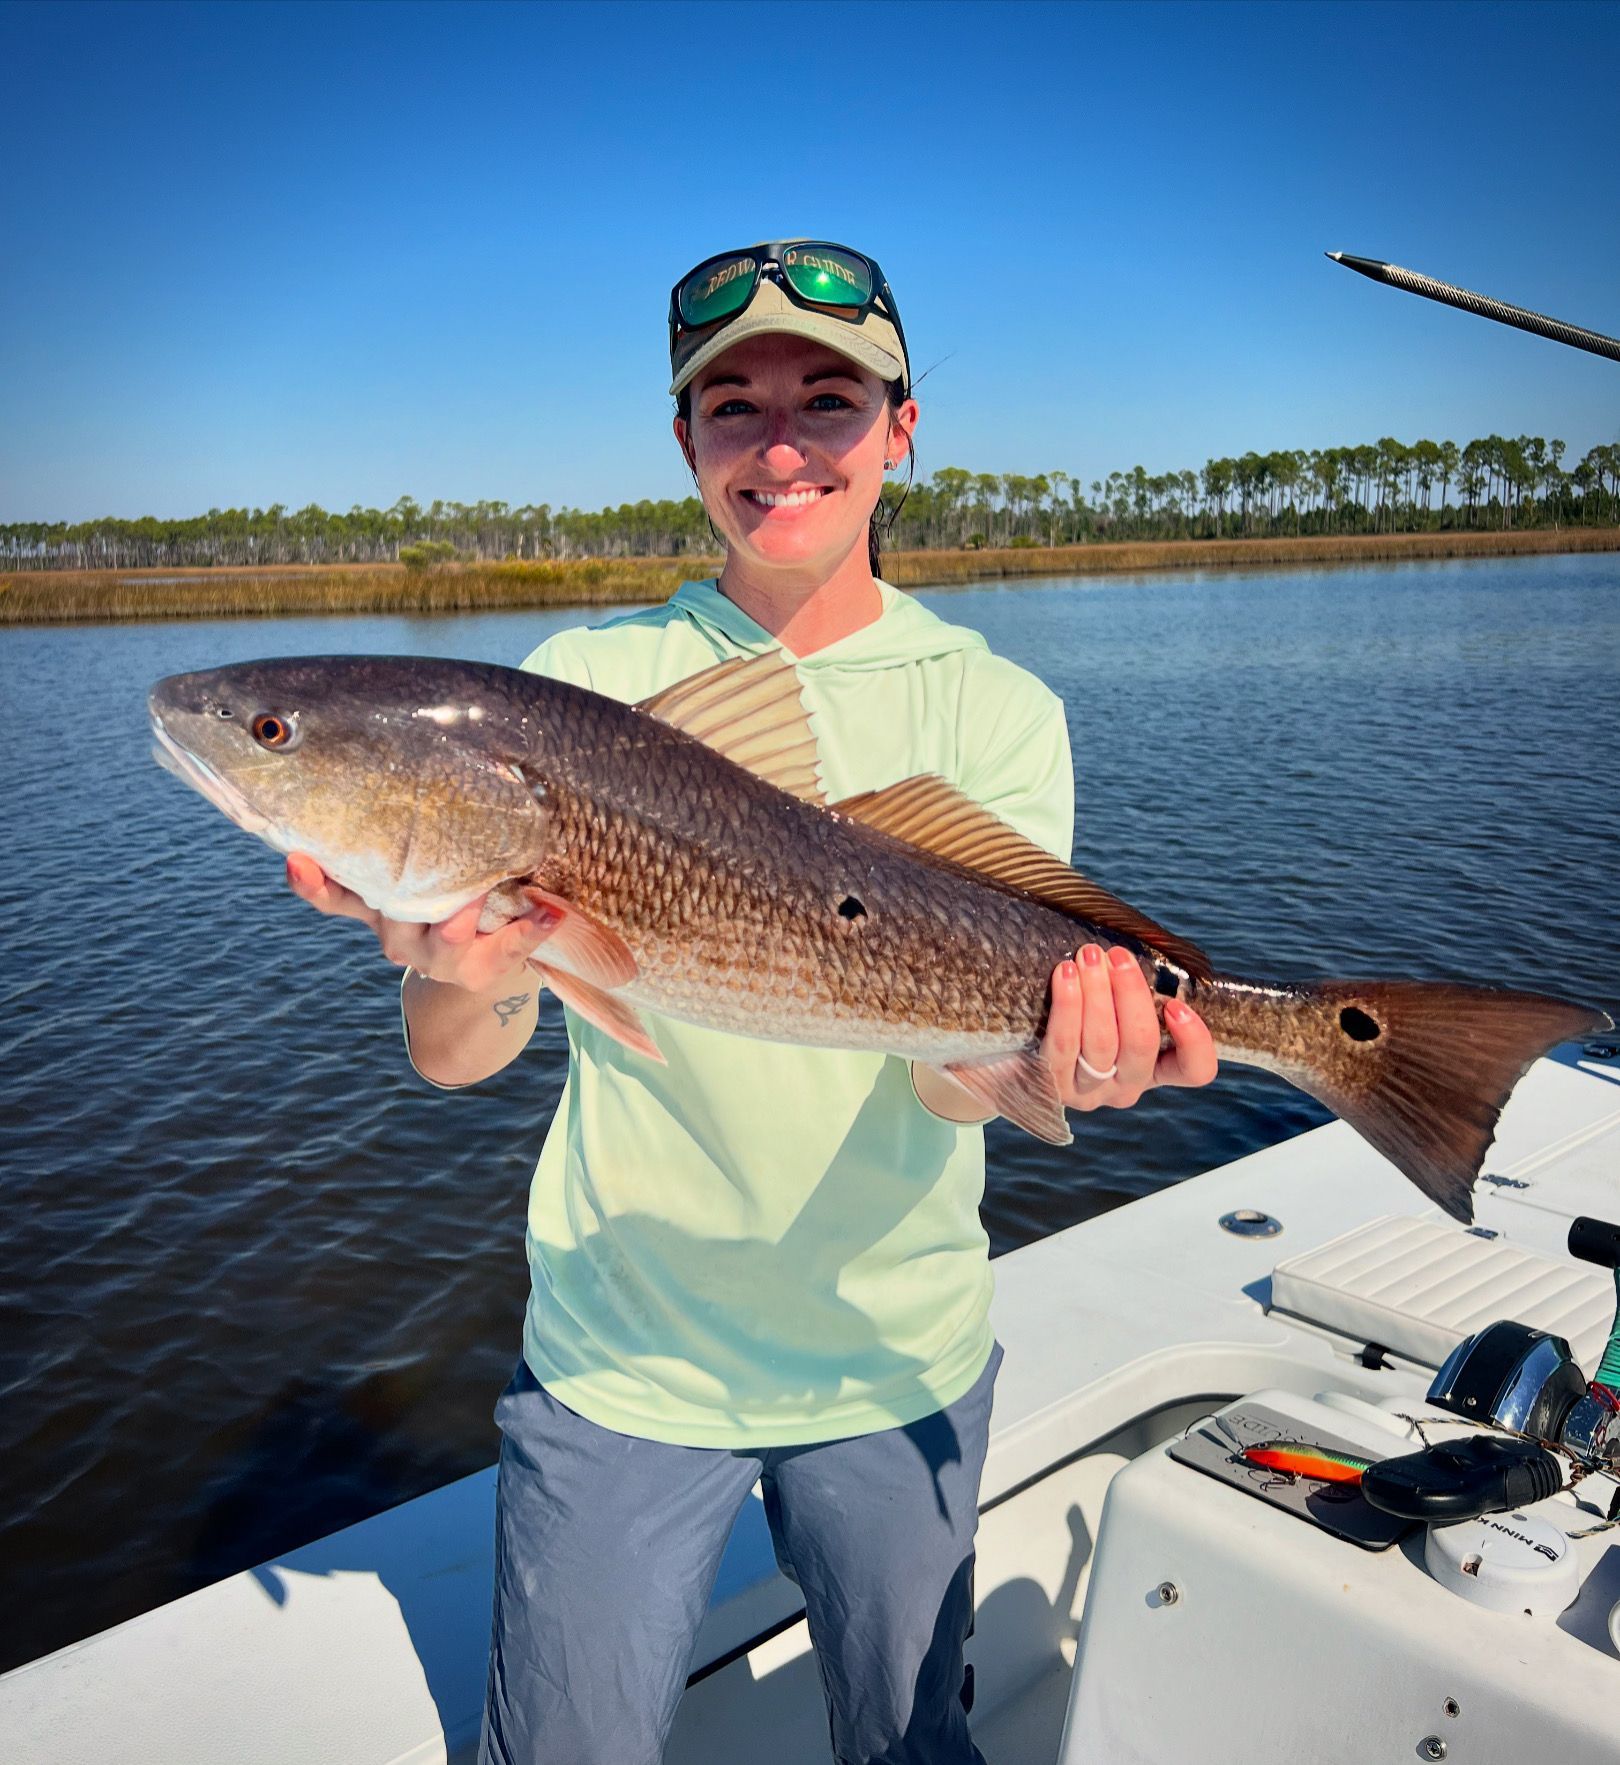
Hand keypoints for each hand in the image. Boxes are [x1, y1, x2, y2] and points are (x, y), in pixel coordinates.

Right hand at [285, 852, 556, 993]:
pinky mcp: (476, 972)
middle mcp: (397, 933)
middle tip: (408, 875)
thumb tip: (435, 741)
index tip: (296, 858)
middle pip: (389, 917)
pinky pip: (501, 952)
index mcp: (378, 901)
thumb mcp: (430, 858)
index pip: (333, 894)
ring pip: (440, 942)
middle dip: (397, 899)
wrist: (485, 959)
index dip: (311, 881)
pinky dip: (527, 932)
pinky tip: (551, 913)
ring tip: (480, 895)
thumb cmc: (454, 887)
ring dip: (459, 920)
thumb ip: (418, 825)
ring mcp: (435, 956)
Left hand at [1043, 942, 1216, 1110]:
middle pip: (1140, 1046)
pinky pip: (1063, 1045)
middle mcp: (1126, 1086)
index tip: (1177, 1004)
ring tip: (1089, 956)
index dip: (1194, 1042)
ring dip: (1098, 994)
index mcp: (1154, 1067)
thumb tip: (1137, 944)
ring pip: (1102, 1044)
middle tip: (1119, 955)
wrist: (1011, 1050)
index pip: (1194, 1069)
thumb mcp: (1111, 1002)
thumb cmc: (1075, 1012)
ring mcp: (1089, 1091)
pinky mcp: (1052, 1087)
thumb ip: (1130, 985)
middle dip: (1132, 995)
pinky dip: (1067, 1006)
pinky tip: (1065, 974)